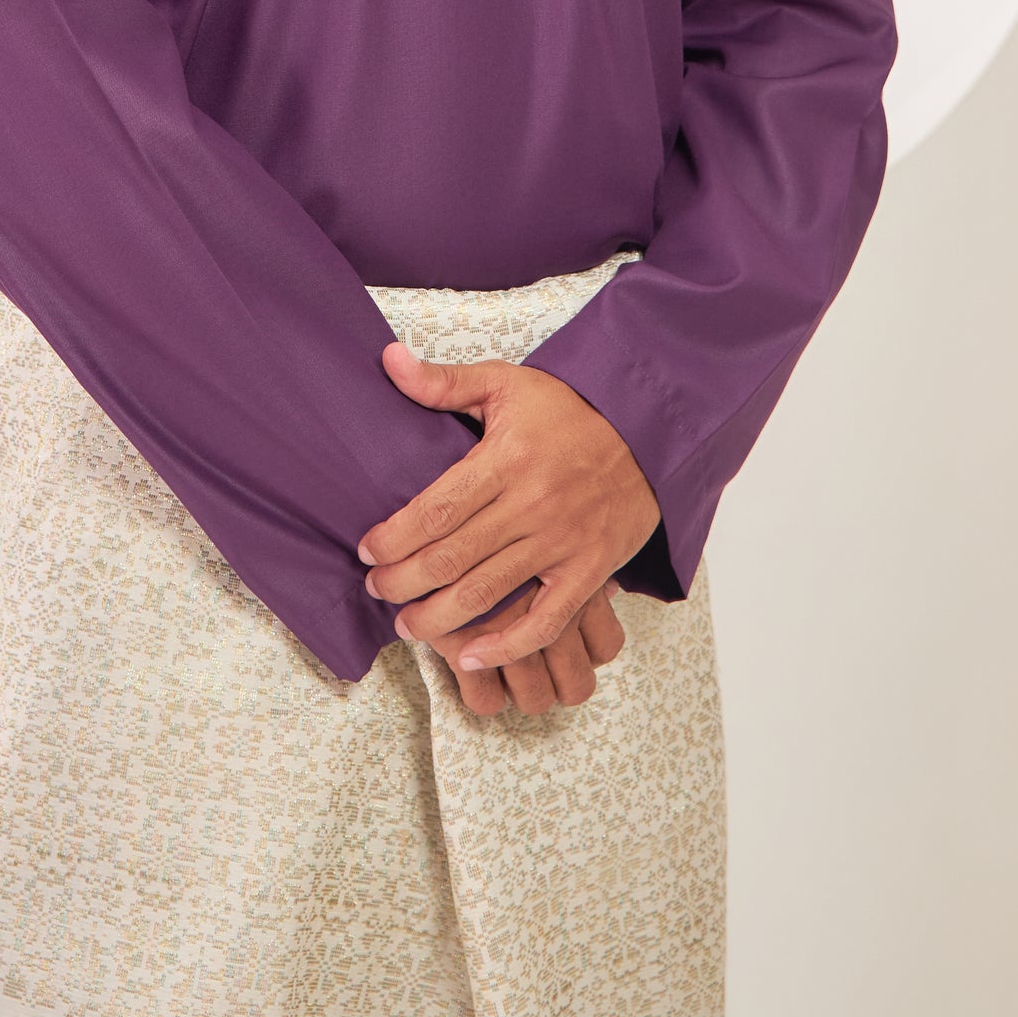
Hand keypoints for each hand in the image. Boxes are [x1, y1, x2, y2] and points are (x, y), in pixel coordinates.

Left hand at [359, 342, 660, 692]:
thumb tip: (389, 360)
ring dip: (440, 618)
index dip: (394, 537)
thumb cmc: (571, 408)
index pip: (436, 510)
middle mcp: (531, 504)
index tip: (367, 550)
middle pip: (452, 557)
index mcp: (505, 459)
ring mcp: (562, 541)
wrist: (650, 427)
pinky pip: (546, 620)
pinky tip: (472, 656)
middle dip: (403, 581)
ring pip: (488, 593)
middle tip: (376, 589)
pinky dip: (507, 646)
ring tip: (408, 626)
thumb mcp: (506, 382)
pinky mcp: (590, 570)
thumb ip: (444, 382)